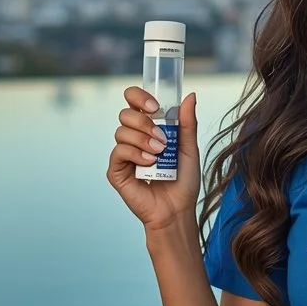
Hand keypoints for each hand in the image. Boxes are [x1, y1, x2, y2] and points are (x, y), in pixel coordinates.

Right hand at [107, 86, 201, 231]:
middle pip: (125, 114)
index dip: (139, 97)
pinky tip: (149, 164)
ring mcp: (124, 154)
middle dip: (144, 122)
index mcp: (149, 128)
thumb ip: (187, 123)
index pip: (134, 101)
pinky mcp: (116, 170)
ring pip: (121, 131)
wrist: (177, 209)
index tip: (155, 107)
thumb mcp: (189, 148)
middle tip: (162, 137)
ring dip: (143, 140)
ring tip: (159, 154)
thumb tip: (190, 96)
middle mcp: (134, 138)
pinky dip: (135, 154)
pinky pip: (118, 151)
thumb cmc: (184, 181)